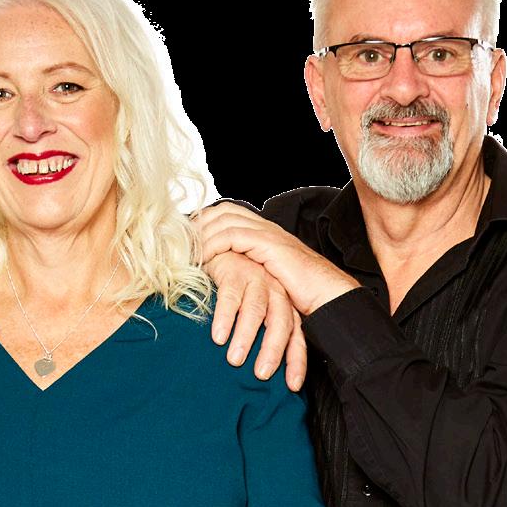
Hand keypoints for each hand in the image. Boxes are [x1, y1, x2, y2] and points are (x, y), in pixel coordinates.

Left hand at [191, 201, 360, 317]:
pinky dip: (213, 244)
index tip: (186, 239)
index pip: (228, 214)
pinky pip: (233, 236)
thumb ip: (251, 276)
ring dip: (202, 234)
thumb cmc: (304, 296)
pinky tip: (201, 259)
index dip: (206, 222)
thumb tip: (229, 287)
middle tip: (177, 240)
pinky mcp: (269, 245)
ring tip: (184, 251)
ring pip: (225, 220)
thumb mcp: (270, 283)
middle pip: (223, 211)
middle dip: (199, 223)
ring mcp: (268, 234)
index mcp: (265, 234)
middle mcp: (266, 228)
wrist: (329, 296)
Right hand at [206, 251, 307, 389]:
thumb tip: (257, 375)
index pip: (296, 335)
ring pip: (256, 311)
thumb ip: (260, 335)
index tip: (292, 386)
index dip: (296, 360)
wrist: (219, 248)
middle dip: (272, 350)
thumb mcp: (253, 310)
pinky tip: (218, 336)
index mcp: (283, 304)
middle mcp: (274, 291)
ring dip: (246, 337)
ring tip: (234, 360)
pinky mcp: (235, 271)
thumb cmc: (237, 285)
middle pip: (280, 323)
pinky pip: (231, 297)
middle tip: (260, 375)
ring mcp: (256, 279)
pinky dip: (225, 318)